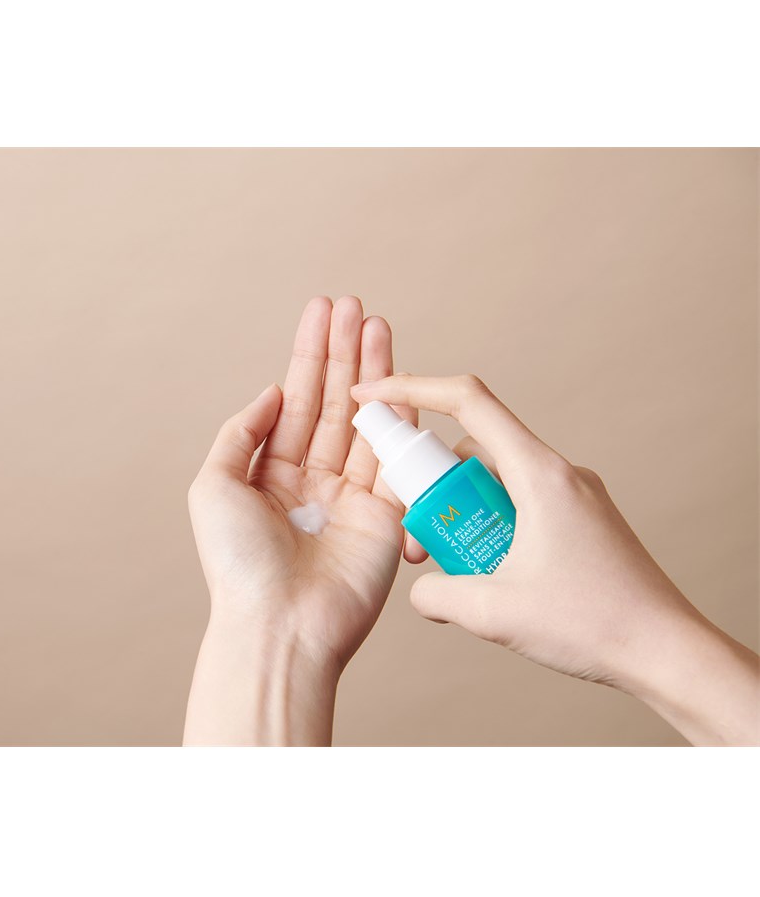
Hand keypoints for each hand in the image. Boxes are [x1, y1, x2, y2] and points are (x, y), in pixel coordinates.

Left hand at [184, 297, 414, 744]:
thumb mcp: (213, 485)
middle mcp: (313, 479)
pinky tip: (399, 379)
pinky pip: (396, 457)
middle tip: (355, 304)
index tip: (322, 311)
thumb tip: (274, 391)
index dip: (308, 354)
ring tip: (377, 322)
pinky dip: (400, 417)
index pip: (296, 398)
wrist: (280, 625)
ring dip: (374, 370)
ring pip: (366, 419)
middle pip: (333, 400)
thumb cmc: (238, 563)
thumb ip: (240, 431)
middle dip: (344, 351)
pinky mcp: (387, 514)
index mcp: (271, 472)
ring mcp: (352, 495)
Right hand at [351, 374, 759, 745]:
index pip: (467, 402)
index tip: (373, 396)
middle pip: (472, 449)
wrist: (666, 651)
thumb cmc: (596, 623)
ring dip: (461, 513)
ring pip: (493, 480)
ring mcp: (571, 494)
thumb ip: (436, 595)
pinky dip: (489, 527)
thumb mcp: (494, 612)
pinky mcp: (578, 519)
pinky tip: (491, 577)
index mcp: (538, 474)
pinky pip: (518, 504)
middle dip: (432, 487)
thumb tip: (420, 589)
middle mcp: (557, 472)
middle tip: (417, 538)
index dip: (411, 389)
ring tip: (456, 569)